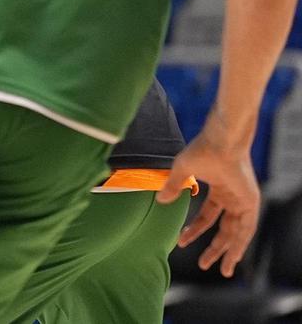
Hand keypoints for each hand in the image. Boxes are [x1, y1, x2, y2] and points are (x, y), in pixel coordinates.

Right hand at [157, 123, 260, 277]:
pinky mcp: (251, 202)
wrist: (221, 141)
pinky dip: (241, 243)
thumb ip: (172, 186)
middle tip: (204, 264)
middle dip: (214, 248)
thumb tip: (160, 200)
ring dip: (229, 252)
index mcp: (218, 189)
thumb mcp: (182, 171)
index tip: (181, 242)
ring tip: (221, 270)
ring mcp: (243, 200)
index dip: (194, 230)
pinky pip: (247, 228)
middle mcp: (232, 197)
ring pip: (237, 233)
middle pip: (224, 229)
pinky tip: (234, 256)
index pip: (208, 216)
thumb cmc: (202, 150)